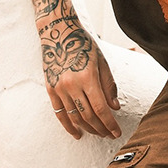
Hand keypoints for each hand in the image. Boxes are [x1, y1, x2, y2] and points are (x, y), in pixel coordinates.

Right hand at [41, 22, 120, 139]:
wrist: (59, 33)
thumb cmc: (84, 45)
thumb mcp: (102, 61)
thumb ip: (109, 85)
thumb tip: (115, 107)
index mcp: (88, 77)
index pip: (101, 108)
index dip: (109, 124)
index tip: (116, 132)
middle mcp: (72, 85)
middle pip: (88, 116)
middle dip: (101, 129)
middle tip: (109, 135)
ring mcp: (59, 88)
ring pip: (74, 117)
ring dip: (87, 129)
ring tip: (97, 134)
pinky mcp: (50, 89)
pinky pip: (59, 113)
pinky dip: (68, 126)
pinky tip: (77, 133)